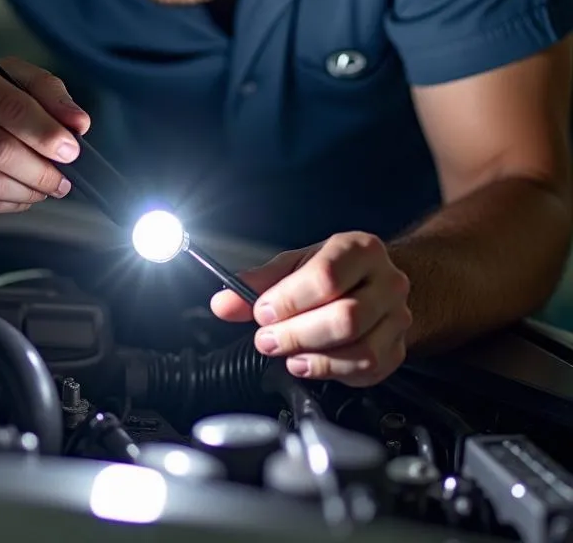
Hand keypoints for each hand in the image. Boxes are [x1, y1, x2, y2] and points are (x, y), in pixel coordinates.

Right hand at [0, 54, 89, 227]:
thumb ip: (49, 93)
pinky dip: (11, 202)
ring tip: (46, 186)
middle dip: (42, 169)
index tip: (71, 149)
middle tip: (63, 177)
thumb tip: (78, 123)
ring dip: (29, 189)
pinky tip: (20, 192)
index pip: (11, 106)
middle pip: (1, 149)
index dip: (47, 132)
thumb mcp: (13, 81)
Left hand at [210, 232, 411, 386]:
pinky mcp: (397, 349)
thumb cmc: (333, 270)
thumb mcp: (294, 266)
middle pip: (346, 317)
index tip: (261, 312)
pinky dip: (332, 371)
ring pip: (360, 348)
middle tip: (267, 339)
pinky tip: (306, 364)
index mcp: (360, 250)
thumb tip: (224, 303)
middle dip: (297, 333)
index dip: (289, 300)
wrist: (375, 281)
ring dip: (314, 357)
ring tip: (285, 354)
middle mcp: (387, 282)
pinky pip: (368, 369)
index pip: (326, 277)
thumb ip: (259, 283)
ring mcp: (397, 318)